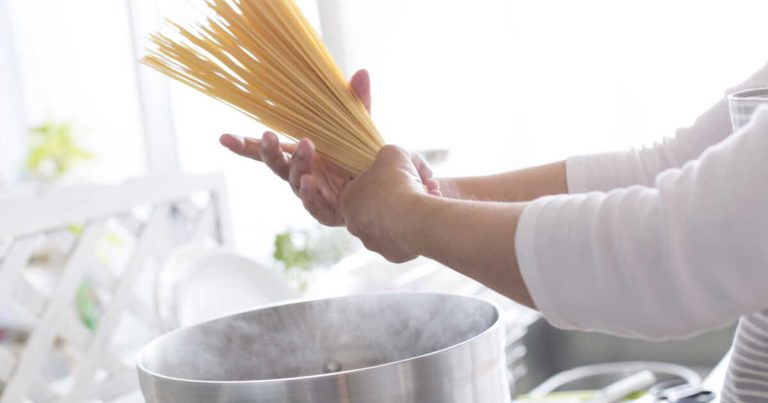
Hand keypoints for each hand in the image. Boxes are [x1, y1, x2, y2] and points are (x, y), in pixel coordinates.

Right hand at [219, 69, 439, 225]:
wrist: (386, 188)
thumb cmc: (362, 157)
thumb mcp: (359, 126)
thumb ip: (358, 102)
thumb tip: (361, 72)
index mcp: (301, 155)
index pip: (267, 151)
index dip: (245, 146)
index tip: (223, 138)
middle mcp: (302, 174)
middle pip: (277, 165)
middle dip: (269, 152)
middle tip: (269, 137)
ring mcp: (313, 193)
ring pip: (296, 181)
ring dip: (298, 164)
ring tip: (306, 148)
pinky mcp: (327, 211)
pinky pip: (314, 205)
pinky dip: (311, 194)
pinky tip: (311, 182)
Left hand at [340, 145, 436, 262]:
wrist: (413, 217)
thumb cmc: (397, 182)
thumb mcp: (392, 152)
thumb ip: (391, 154)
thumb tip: (406, 162)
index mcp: (347, 201)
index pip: (365, 186)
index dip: (386, 177)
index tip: (401, 174)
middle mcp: (355, 225)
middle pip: (380, 205)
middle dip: (400, 195)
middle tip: (421, 185)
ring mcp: (373, 242)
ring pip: (393, 222)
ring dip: (410, 210)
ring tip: (429, 199)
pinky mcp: (392, 255)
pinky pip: (405, 238)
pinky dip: (415, 227)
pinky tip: (427, 217)